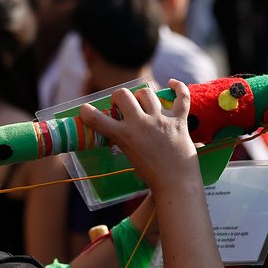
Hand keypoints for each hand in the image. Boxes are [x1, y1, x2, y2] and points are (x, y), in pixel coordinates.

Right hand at [78, 79, 199, 193]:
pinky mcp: (179, 121)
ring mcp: (161, 120)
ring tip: (144, 104)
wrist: (176, 184)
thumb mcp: (130, 156)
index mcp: (124, 136)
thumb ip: (125, 140)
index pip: (97, 119)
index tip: (85, 110)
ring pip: (147, 93)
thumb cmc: (152, 175)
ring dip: (142, 96)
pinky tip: (172, 83)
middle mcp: (141, 124)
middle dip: (119, 98)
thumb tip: (120, 128)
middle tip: (123, 108)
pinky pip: (182, 97)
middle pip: (123, 94)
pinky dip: (178, 87)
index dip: (87, 112)